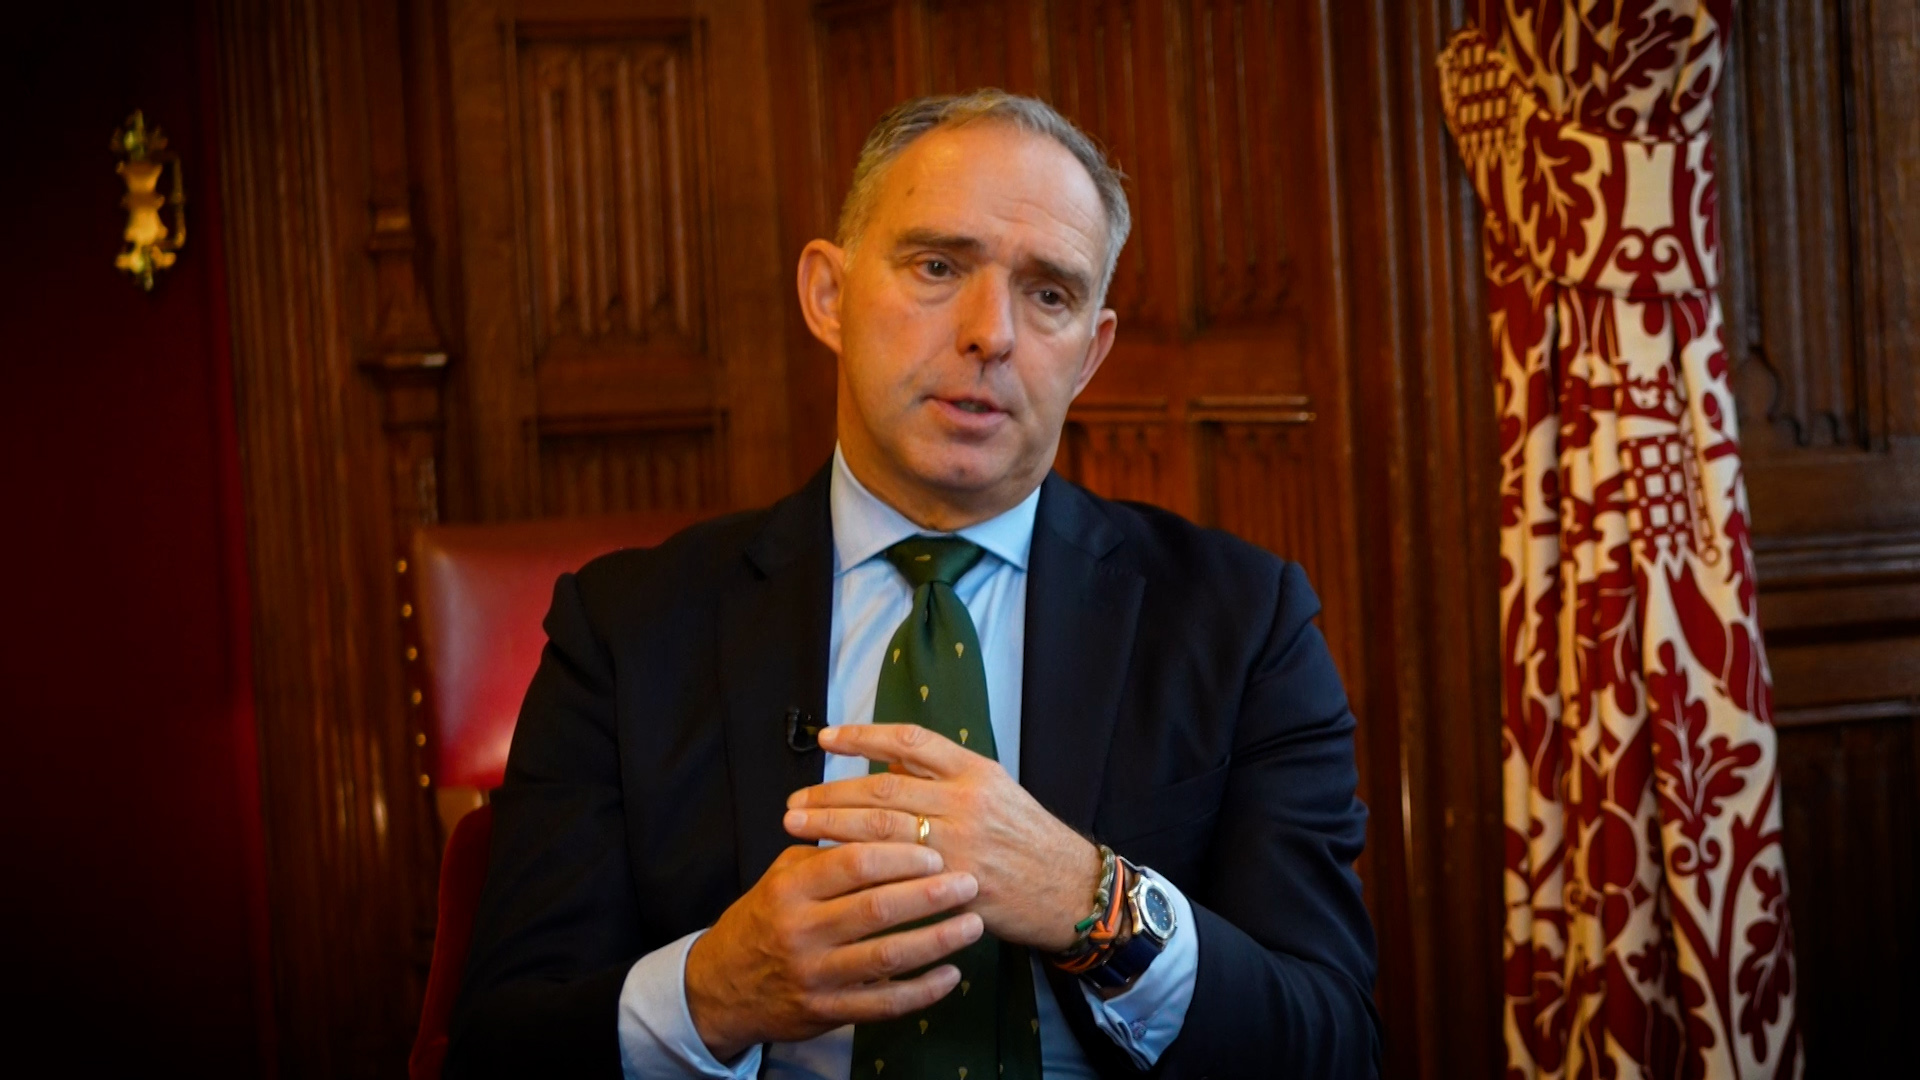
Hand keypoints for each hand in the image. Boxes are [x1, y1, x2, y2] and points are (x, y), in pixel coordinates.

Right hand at [684, 842, 982, 1061]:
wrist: (724, 986)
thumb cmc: (767, 918)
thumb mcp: (783, 876)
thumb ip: (828, 851)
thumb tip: (884, 816)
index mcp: (791, 889)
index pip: (853, 863)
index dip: (900, 855)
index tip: (937, 851)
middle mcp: (801, 932)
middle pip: (876, 908)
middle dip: (929, 894)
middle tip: (969, 882)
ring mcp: (815, 976)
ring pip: (887, 957)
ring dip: (937, 940)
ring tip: (973, 924)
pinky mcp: (828, 1013)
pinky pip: (884, 1005)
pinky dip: (923, 991)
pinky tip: (952, 975)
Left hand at [783, 723, 1102, 951]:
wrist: (1070, 889)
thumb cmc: (1028, 838)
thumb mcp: (994, 790)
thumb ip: (942, 777)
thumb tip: (885, 769)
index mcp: (976, 771)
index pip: (910, 742)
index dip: (863, 736)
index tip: (826, 738)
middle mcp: (966, 802)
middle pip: (882, 791)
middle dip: (831, 794)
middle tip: (795, 800)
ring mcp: (960, 846)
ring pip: (881, 831)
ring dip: (831, 828)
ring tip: (796, 826)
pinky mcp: (955, 886)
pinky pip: (896, 874)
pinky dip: (858, 868)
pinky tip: (830, 867)